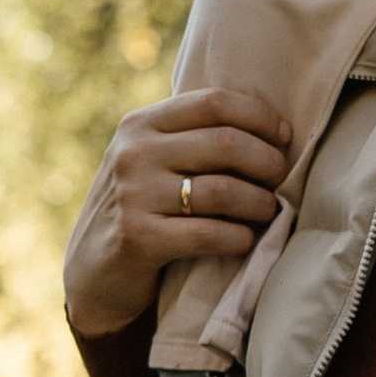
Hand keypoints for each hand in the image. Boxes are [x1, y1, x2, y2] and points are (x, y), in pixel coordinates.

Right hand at [62, 83, 291, 339]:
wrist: (92, 274)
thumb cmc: (140, 211)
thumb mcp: (149, 162)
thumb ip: (189, 138)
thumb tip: (268, 124)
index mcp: (140, 125)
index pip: (213, 102)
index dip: (260, 117)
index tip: (283, 137)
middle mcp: (133, 154)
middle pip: (226, 143)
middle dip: (268, 161)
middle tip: (281, 179)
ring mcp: (133, 196)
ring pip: (223, 190)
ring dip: (260, 203)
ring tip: (269, 211)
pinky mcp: (138, 239)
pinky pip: (209, 233)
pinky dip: (239, 237)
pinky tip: (246, 240)